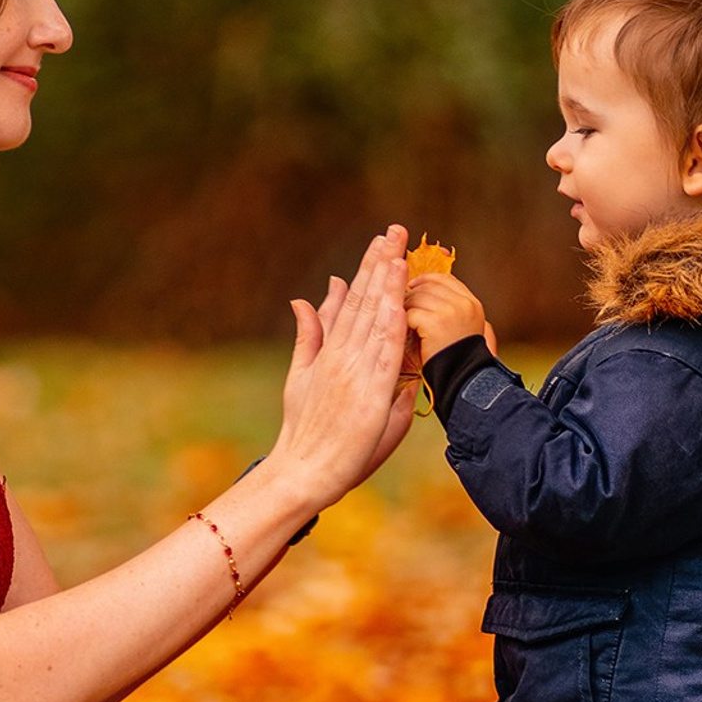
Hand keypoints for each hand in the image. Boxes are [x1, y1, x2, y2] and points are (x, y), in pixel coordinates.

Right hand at [270, 227, 410, 505]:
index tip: (382, 242)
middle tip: (396, 231)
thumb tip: (304, 298)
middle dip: (382, 264)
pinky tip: (398, 304)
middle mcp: (341, 356)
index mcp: (330, 351)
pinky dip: (390, 329)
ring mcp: (354, 375)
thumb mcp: (300, 375)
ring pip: (375, 322)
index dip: (369, 269)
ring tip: (400, 255)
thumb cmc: (305, 429)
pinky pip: (384, 357)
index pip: (353, 301)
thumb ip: (308, 335)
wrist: (302, 470)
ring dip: (389, 287)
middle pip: (365, 302)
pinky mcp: (369, 396)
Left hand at [405, 273, 491, 360]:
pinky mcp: (436, 322)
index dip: (426, 280)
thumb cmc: (456, 360)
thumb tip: (422, 288)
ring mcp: (452, 311)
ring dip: (405, 309)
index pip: (446, 279)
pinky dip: (403, 322)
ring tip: (401, 322)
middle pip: (429, 285)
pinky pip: (410, 312)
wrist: (461, 381)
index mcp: (472, 304)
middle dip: (412, 295)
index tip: (413, 286)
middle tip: (401, 307)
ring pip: (417, 297)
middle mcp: (464, 304)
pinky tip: (404, 332)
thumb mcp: (461, 329)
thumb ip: (451, 309)